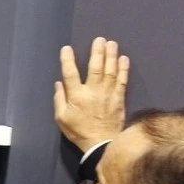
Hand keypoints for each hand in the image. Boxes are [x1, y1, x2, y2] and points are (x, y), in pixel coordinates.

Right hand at [54, 37, 127, 152]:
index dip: (68, 60)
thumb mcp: (61, 118)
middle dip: (97, 52)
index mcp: (76, 96)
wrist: (101, 144)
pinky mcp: (119, 98)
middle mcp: (92, 92)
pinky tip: (124, 59)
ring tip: (111, 44)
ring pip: (110, 71)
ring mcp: (107, 94)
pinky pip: (122, 81)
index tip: (67, 49)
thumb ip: (59, 100)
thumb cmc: (78, 131)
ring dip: (111, 56)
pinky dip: (123, 69)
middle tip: (99, 40)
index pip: (70, 74)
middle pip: (95, 68)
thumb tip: (59, 84)